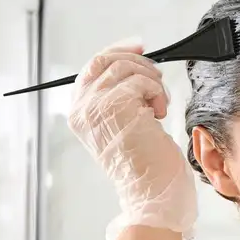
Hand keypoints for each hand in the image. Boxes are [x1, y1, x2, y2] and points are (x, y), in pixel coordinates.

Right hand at [68, 37, 196, 239]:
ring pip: (127, 68)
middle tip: (156, 81)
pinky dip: (158, 93)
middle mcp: (81, 109)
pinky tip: (159, 115)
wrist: (151, 192)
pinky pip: (142, 80)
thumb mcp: (125, 125)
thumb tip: (134, 63)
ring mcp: (95, 107)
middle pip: (105, 60)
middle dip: (137, 63)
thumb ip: (119, 98)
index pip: (92, 67)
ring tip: (158, 108)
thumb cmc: (146, 166)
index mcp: (79, 114)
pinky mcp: (116, 106)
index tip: (139, 46)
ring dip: (152, 83)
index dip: (118, 51)